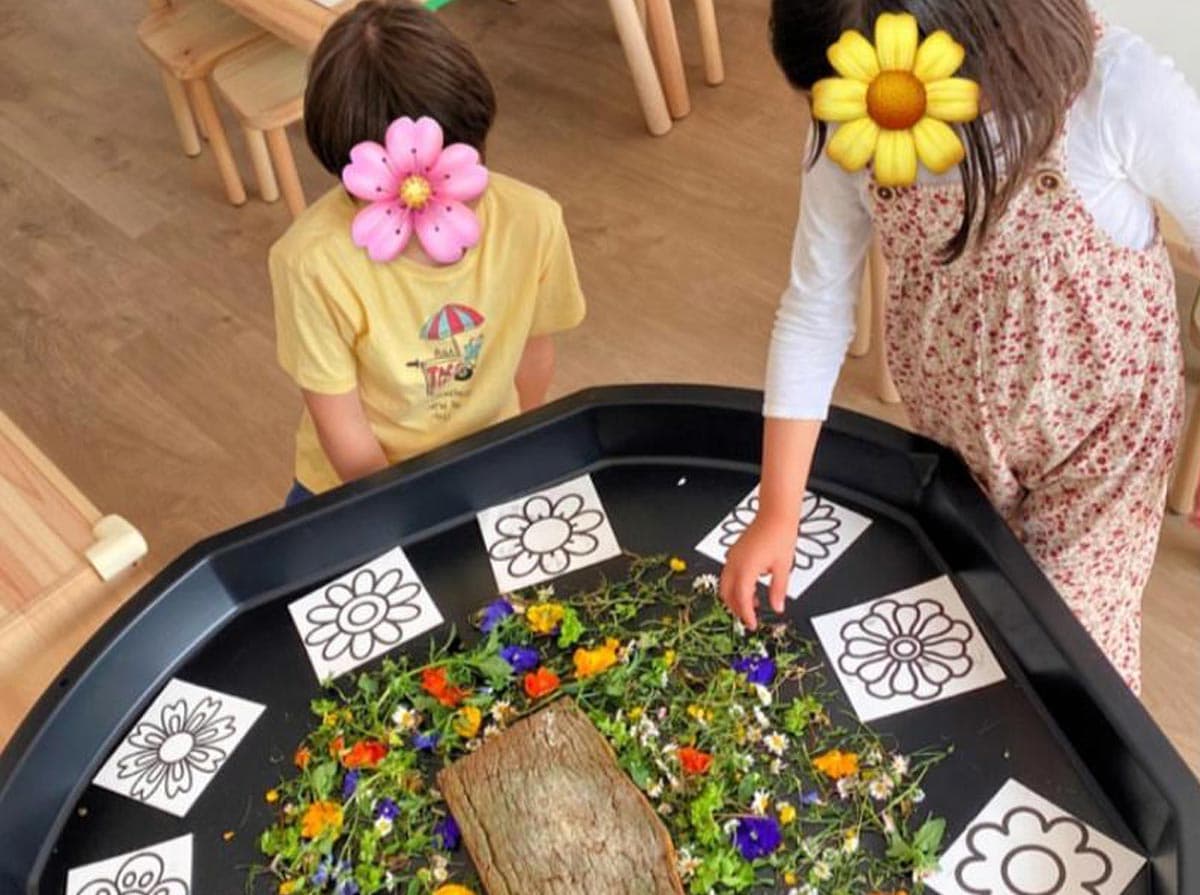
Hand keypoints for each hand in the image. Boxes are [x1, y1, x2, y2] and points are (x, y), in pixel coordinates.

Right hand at [718, 513, 796, 630]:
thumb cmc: (779, 535)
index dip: (746, 615)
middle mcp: (734, 563)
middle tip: (750, 618)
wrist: (775, 515)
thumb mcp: (783, 567)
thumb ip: (778, 590)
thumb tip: (778, 607)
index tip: (753, 624)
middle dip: (736, 609)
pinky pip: (728, 574)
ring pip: (725, 585)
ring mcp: (732, 557)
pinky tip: (750, 587)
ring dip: (735, 598)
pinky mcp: (734, 552)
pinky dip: (735, 585)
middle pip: (727, 594)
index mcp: (746, 568)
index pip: (741, 599)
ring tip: (753, 604)